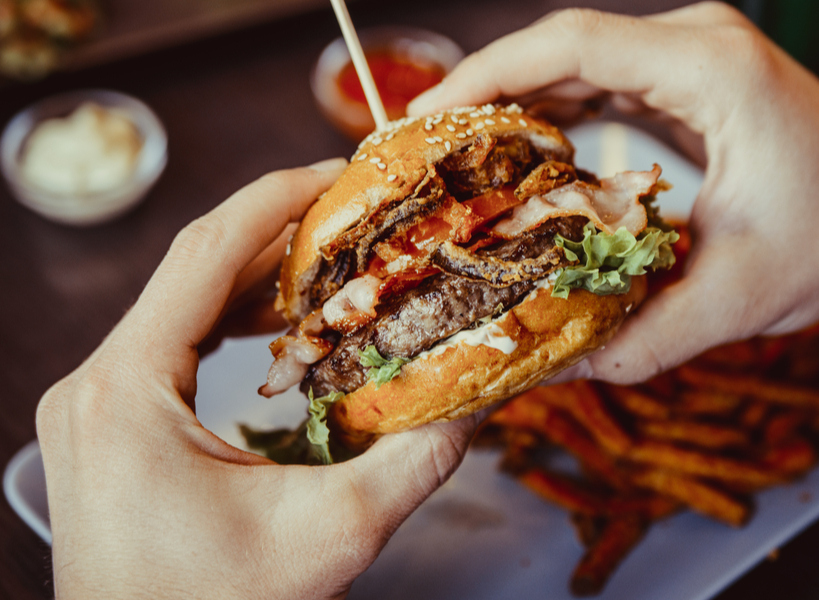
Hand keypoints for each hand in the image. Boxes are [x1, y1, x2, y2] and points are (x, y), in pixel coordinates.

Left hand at [35, 159, 477, 599]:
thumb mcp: (330, 537)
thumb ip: (415, 462)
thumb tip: (481, 398)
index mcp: (126, 390)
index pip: (204, 254)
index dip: (277, 199)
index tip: (339, 172)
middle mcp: (94, 384)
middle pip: (192, 270)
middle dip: (278, 234)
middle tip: (355, 213)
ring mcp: (92, 404)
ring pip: (180, 304)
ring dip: (255, 277)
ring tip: (331, 259)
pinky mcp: (107, 424)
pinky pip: (170, 343)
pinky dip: (229, 320)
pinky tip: (277, 321)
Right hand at [409, 3, 818, 387]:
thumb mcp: (730, 301)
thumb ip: (633, 338)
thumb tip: (544, 369)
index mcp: (713, 71)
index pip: (574, 45)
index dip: (490, 74)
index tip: (430, 117)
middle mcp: (701, 44)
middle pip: (566, 46)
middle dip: (489, 92)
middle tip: (426, 147)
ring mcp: (698, 56)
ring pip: (580, 61)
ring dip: (517, 100)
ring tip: (458, 153)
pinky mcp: (692, 80)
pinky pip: (606, 80)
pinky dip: (556, 110)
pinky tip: (520, 153)